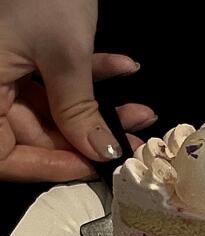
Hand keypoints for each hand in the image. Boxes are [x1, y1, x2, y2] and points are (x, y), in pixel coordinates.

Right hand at [0, 0, 155, 181]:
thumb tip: (102, 154)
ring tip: (142, 111)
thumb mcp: (62, 53)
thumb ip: (79, 111)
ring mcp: (3, 66)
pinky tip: (124, 68)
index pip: (4, 156)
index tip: (93, 168)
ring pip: (50, 107)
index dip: (47, 167)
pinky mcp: (21, 50)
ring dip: (98, 108)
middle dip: (89, 137)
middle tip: (132, 141)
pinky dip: (89, 76)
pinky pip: (53, 77)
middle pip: (33, 133)